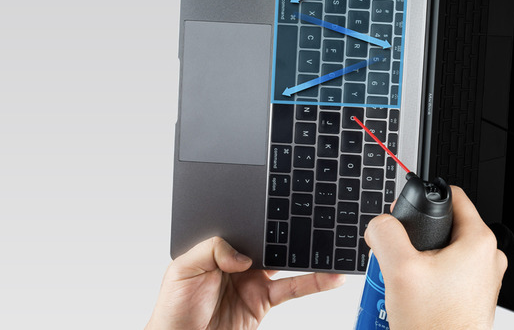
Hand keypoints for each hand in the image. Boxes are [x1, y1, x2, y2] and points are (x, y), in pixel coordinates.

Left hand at [146, 237, 344, 329]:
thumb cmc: (174, 309)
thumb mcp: (182, 270)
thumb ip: (211, 249)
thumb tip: (243, 253)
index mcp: (220, 248)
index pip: (248, 228)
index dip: (264, 220)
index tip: (282, 213)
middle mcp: (240, 262)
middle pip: (272, 242)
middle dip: (293, 233)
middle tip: (315, 225)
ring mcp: (254, 281)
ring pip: (288, 264)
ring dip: (310, 258)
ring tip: (331, 250)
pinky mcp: (264, 301)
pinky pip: (293, 289)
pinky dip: (314, 283)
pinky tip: (329, 278)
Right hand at [365, 186, 507, 329]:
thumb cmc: (436, 327)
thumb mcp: (399, 269)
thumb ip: (386, 233)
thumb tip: (380, 222)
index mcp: (479, 241)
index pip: (452, 196)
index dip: (423, 201)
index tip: (406, 214)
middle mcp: (487, 258)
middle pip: (444, 227)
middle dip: (416, 239)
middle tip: (400, 259)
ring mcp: (482, 280)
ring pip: (444, 253)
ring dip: (419, 263)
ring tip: (402, 282)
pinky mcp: (473, 297)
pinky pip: (448, 276)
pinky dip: (428, 281)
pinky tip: (411, 298)